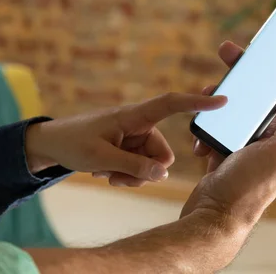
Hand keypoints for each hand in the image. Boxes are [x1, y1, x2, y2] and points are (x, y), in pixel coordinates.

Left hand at [24, 93, 226, 186]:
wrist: (53, 144)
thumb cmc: (73, 143)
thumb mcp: (101, 158)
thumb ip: (133, 166)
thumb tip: (162, 175)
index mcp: (133, 116)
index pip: (170, 104)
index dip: (197, 102)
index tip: (223, 100)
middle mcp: (139, 125)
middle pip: (162, 155)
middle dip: (144, 171)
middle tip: (116, 175)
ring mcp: (134, 138)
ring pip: (152, 166)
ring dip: (131, 175)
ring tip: (106, 172)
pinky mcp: (129, 147)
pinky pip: (141, 168)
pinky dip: (126, 175)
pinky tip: (106, 172)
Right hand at [182, 40, 275, 226]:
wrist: (213, 217)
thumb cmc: (248, 189)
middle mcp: (271, 137)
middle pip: (263, 93)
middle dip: (248, 72)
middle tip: (229, 52)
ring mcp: (247, 142)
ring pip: (237, 105)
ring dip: (221, 98)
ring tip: (205, 95)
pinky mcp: (226, 147)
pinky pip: (217, 124)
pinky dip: (207, 125)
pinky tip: (201, 138)